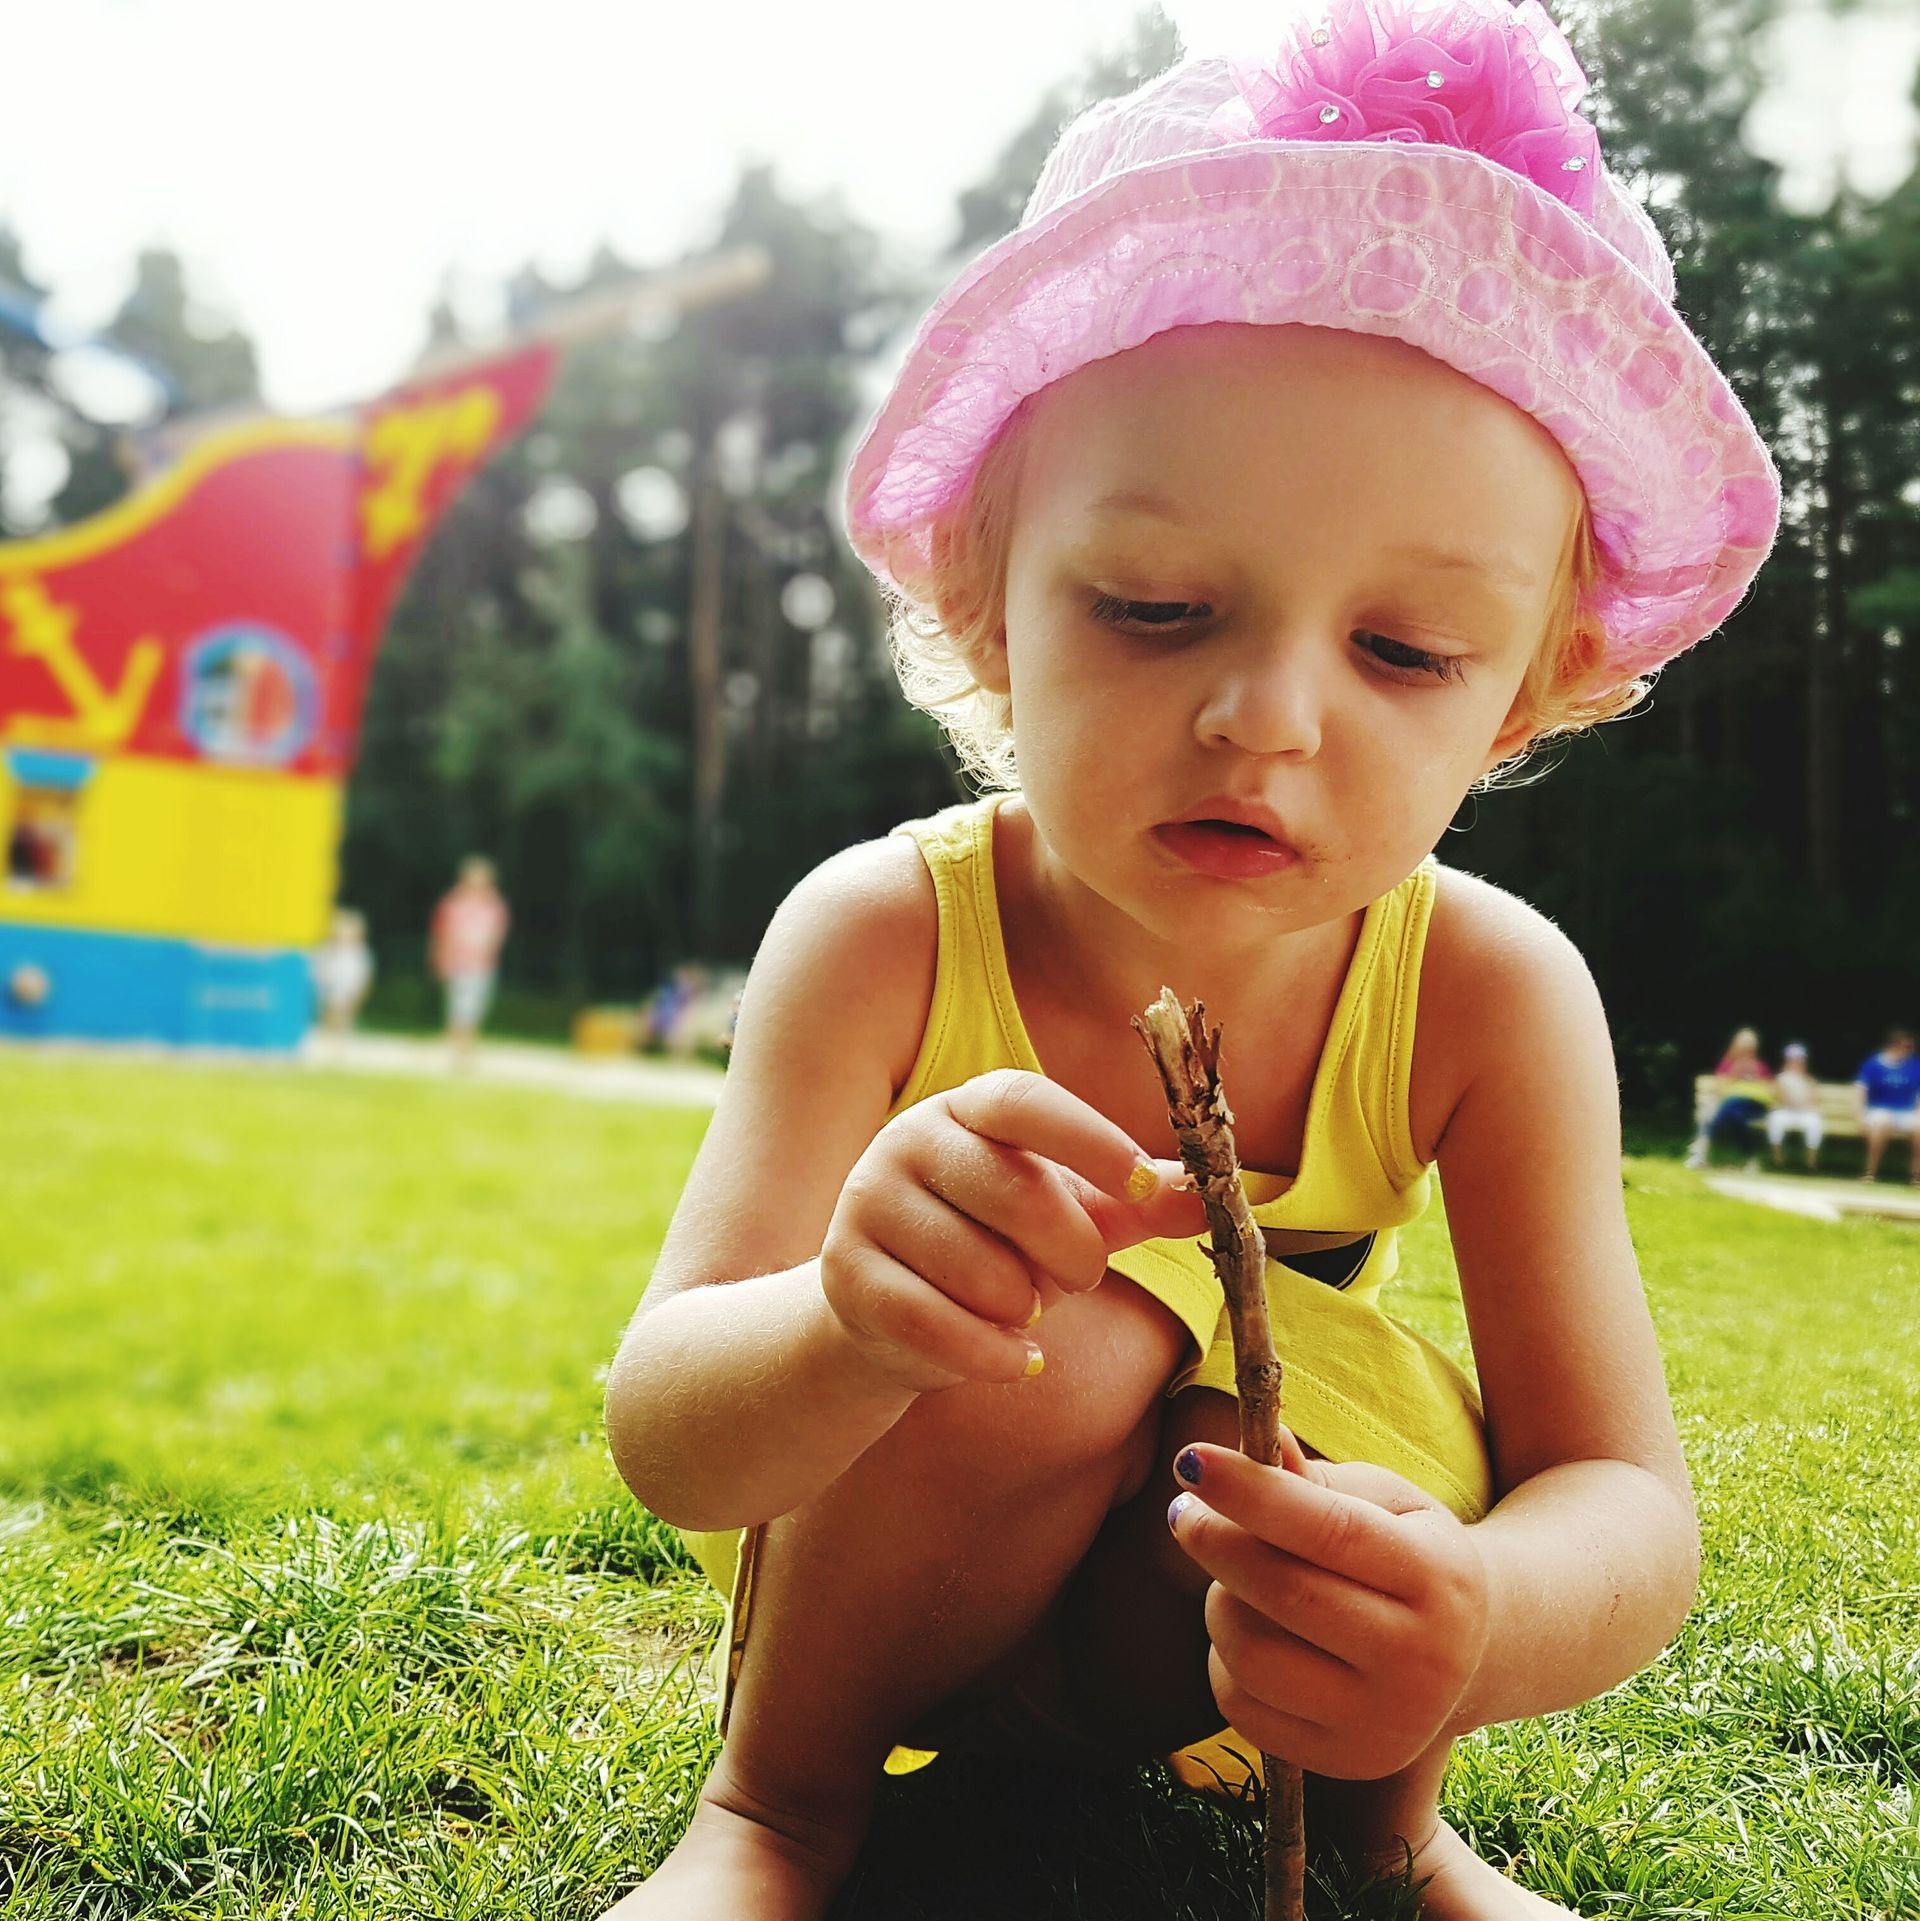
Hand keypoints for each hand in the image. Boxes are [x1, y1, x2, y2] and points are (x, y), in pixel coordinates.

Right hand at [820, 1068, 1205, 1392]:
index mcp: (967, 1107)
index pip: (1026, 1101)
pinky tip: (1019, 1360)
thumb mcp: (1071, 1215)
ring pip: (976, 1267)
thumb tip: (1214, 1196)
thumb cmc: (994, 1246)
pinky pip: (934, 1323)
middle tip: (1084, 1277)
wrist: (886, 1310)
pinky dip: (993, 1354)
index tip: (1144, 1182)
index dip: (1089, 1139)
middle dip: (1070, 1251)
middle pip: (1012, 1191)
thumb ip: (1136, 1202)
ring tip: (1026, 1309)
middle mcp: (909, 1140)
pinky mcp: (845, 1275)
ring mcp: (867, 1204)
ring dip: (1025, 1307)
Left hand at [1165, 1428, 1490, 1779]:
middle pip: (1286, 1594)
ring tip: (1229, 1577)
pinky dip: (1224, 1660)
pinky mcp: (1345, 1762)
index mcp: (1440, 1578)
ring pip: (1253, 1656)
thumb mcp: (1381, 1502)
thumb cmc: (1405, 1551)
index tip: (1191, 1460)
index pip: (1332, 1531)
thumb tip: (1259, 1436)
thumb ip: (1313, 1479)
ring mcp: (1385, 1722)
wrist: (1466, 1652)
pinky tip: (1249, 1630)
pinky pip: (1241, 1707)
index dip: (1252, 1492)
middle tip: (1184, 1512)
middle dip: (1215, 1542)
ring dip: (1218, 1602)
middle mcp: (1423, 1661)